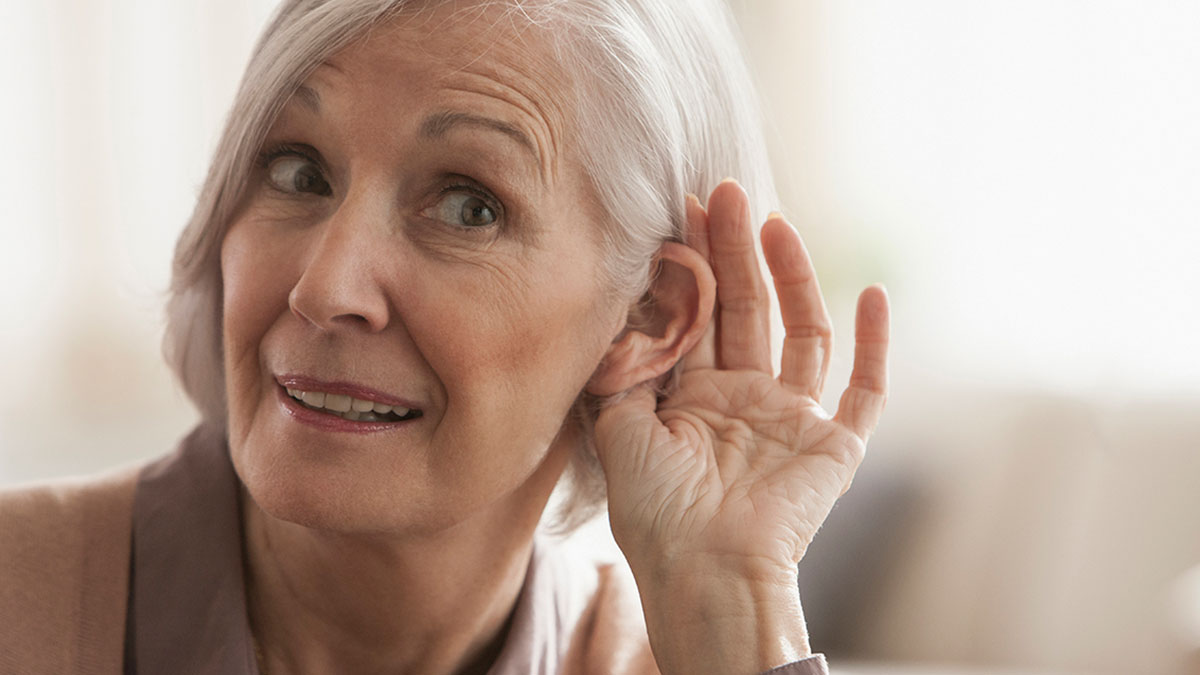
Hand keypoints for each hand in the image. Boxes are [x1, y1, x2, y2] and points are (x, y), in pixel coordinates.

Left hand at [592, 180, 889, 672]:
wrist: (706, 571)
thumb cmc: (656, 514)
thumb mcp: (618, 432)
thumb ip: (621, 374)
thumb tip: (619, 316)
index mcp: (694, 402)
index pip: (698, 318)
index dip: (693, 266)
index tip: (683, 212)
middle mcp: (745, 403)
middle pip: (745, 310)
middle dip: (734, 251)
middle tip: (725, 191)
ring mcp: (792, 422)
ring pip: (800, 332)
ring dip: (791, 276)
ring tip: (773, 221)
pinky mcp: (835, 446)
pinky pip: (866, 390)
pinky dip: (875, 344)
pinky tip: (873, 293)